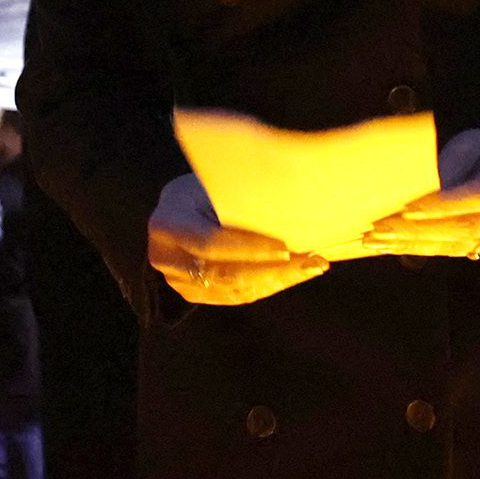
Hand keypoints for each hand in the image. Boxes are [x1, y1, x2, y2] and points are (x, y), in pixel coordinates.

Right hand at [149, 175, 327, 305]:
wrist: (184, 202)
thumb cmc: (208, 184)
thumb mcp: (219, 183)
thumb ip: (242, 200)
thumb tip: (292, 208)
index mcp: (168, 222)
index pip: (210, 244)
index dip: (248, 249)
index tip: (286, 247)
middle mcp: (165, 257)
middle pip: (224, 273)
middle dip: (272, 269)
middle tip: (312, 260)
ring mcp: (178, 280)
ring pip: (234, 288)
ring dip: (278, 279)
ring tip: (314, 265)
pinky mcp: (194, 293)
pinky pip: (237, 295)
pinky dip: (270, 284)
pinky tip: (297, 273)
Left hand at [361, 130, 479, 259]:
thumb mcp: (472, 143)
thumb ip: (450, 166)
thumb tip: (417, 195)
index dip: (444, 205)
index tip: (406, 208)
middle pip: (467, 226)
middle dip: (418, 229)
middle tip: (377, 228)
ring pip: (458, 244)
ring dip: (413, 243)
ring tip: (375, 240)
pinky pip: (455, 251)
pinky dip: (421, 248)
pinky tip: (391, 246)